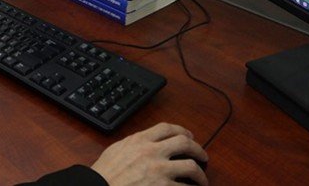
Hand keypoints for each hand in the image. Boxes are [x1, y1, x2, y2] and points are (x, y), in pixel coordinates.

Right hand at [91, 123, 207, 185]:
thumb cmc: (105, 173)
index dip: (182, 130)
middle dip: (198, 150)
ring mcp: (159, 170)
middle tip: (203, 157)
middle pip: (184, 143)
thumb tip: (145, 143)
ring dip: (200, 174)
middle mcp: (152, 152)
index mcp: (139, 141)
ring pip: (191, 167)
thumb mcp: (117, 150)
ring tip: (201, 180)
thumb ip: (134, 144)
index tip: (189, 136)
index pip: (166, 128)